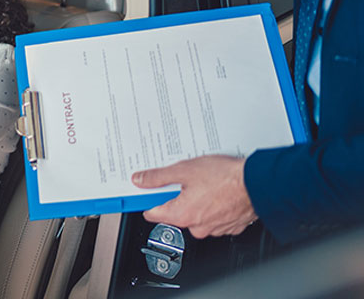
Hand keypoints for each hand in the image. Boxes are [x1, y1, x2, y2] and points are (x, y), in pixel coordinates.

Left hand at [132, 155, 256, 238]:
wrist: (259, 184)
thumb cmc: (225, 178)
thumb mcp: (184, 170)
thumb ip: (158, 177)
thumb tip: (141, 180)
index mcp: (182, 215)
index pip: (152, 213)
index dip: (148, 198)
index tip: (147, 190)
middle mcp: (197, 227)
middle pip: (175, 212)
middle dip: (176, 196)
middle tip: (183, 179)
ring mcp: (214, 228)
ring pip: (195, 214)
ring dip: (196, 199)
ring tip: (204, 182)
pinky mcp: (228, 225)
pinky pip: (213, 215)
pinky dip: (212, 204)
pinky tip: (217, 190)